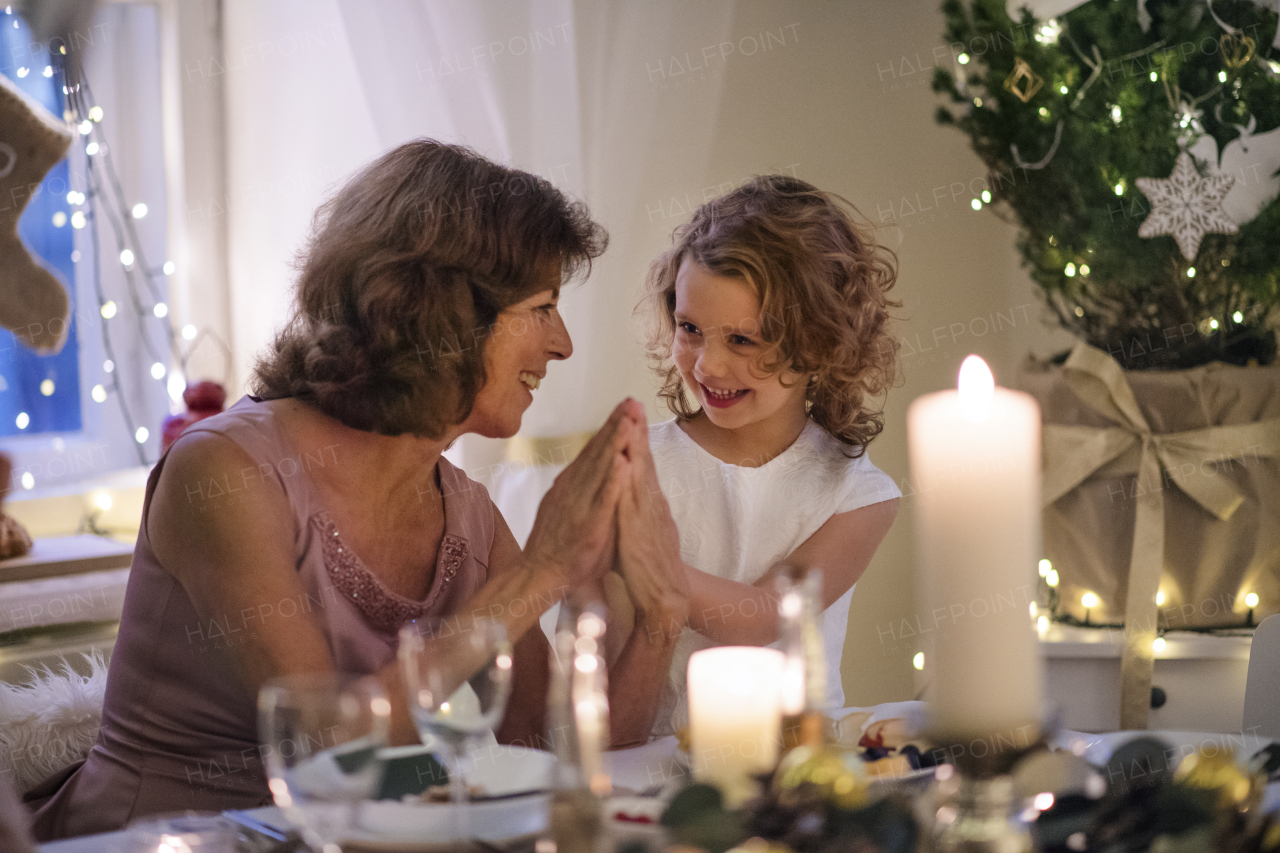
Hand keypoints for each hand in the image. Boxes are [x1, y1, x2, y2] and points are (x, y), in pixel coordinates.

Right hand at [524, 399, 639, 587]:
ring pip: (600, 468)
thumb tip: (603, 471)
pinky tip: (623, 462)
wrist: (539, 574)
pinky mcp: (588, 523)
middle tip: (632, 400)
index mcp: (574, 484)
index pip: (595, 449)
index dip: (611, 426)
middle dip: (616, 423)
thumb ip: (588, 490)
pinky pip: (602, 498)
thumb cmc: (562, 546)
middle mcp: (575, 487)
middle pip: (598, 450)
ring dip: (615, 442)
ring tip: (630, 419)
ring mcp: (580, 504)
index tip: (627, 406)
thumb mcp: (577, 510)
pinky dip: (613, 480)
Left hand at [615, 409, 687, 640]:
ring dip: (636, 446)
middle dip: (637, 431)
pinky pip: (636, 500)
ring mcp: (649, 517)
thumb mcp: (639, 532)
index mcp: (649, 504)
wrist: (666, 600)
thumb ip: (633, 511)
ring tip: (631, 419)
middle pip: (644, 461)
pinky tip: (626, 460)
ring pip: (642, 474)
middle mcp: (652, 505)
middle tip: (632, 402)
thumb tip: (623, 493)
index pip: (642, 465)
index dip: (636, 439)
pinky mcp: (642, 531)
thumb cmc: (648, 570)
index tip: (630, 413)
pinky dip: (631, 478)